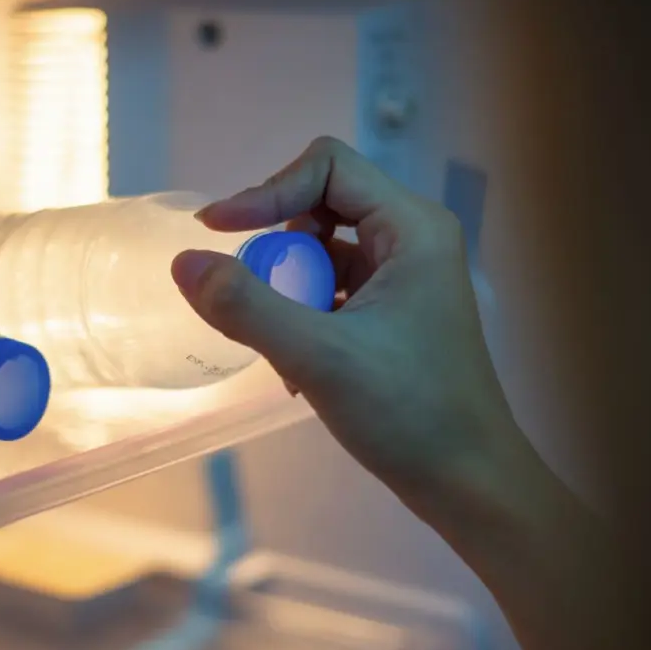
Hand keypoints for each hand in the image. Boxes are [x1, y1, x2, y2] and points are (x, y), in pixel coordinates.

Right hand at [171, 136, 525, 501]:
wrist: (467, 482)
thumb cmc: (408, 413)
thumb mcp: (317, 356)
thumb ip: (245, 306)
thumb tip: (183, 263)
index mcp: (411, 227)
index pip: (326, 167)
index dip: (266, 190)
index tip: (217, 231)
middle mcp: (411, 239)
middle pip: (319, 205)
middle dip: (278, 250)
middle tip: (257, 300)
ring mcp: (403, 276)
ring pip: (319, 251)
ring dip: (287, 290)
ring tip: (282, 344)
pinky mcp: (392, 310)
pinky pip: (331, 288)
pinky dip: (303, 315)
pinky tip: (298, 366)